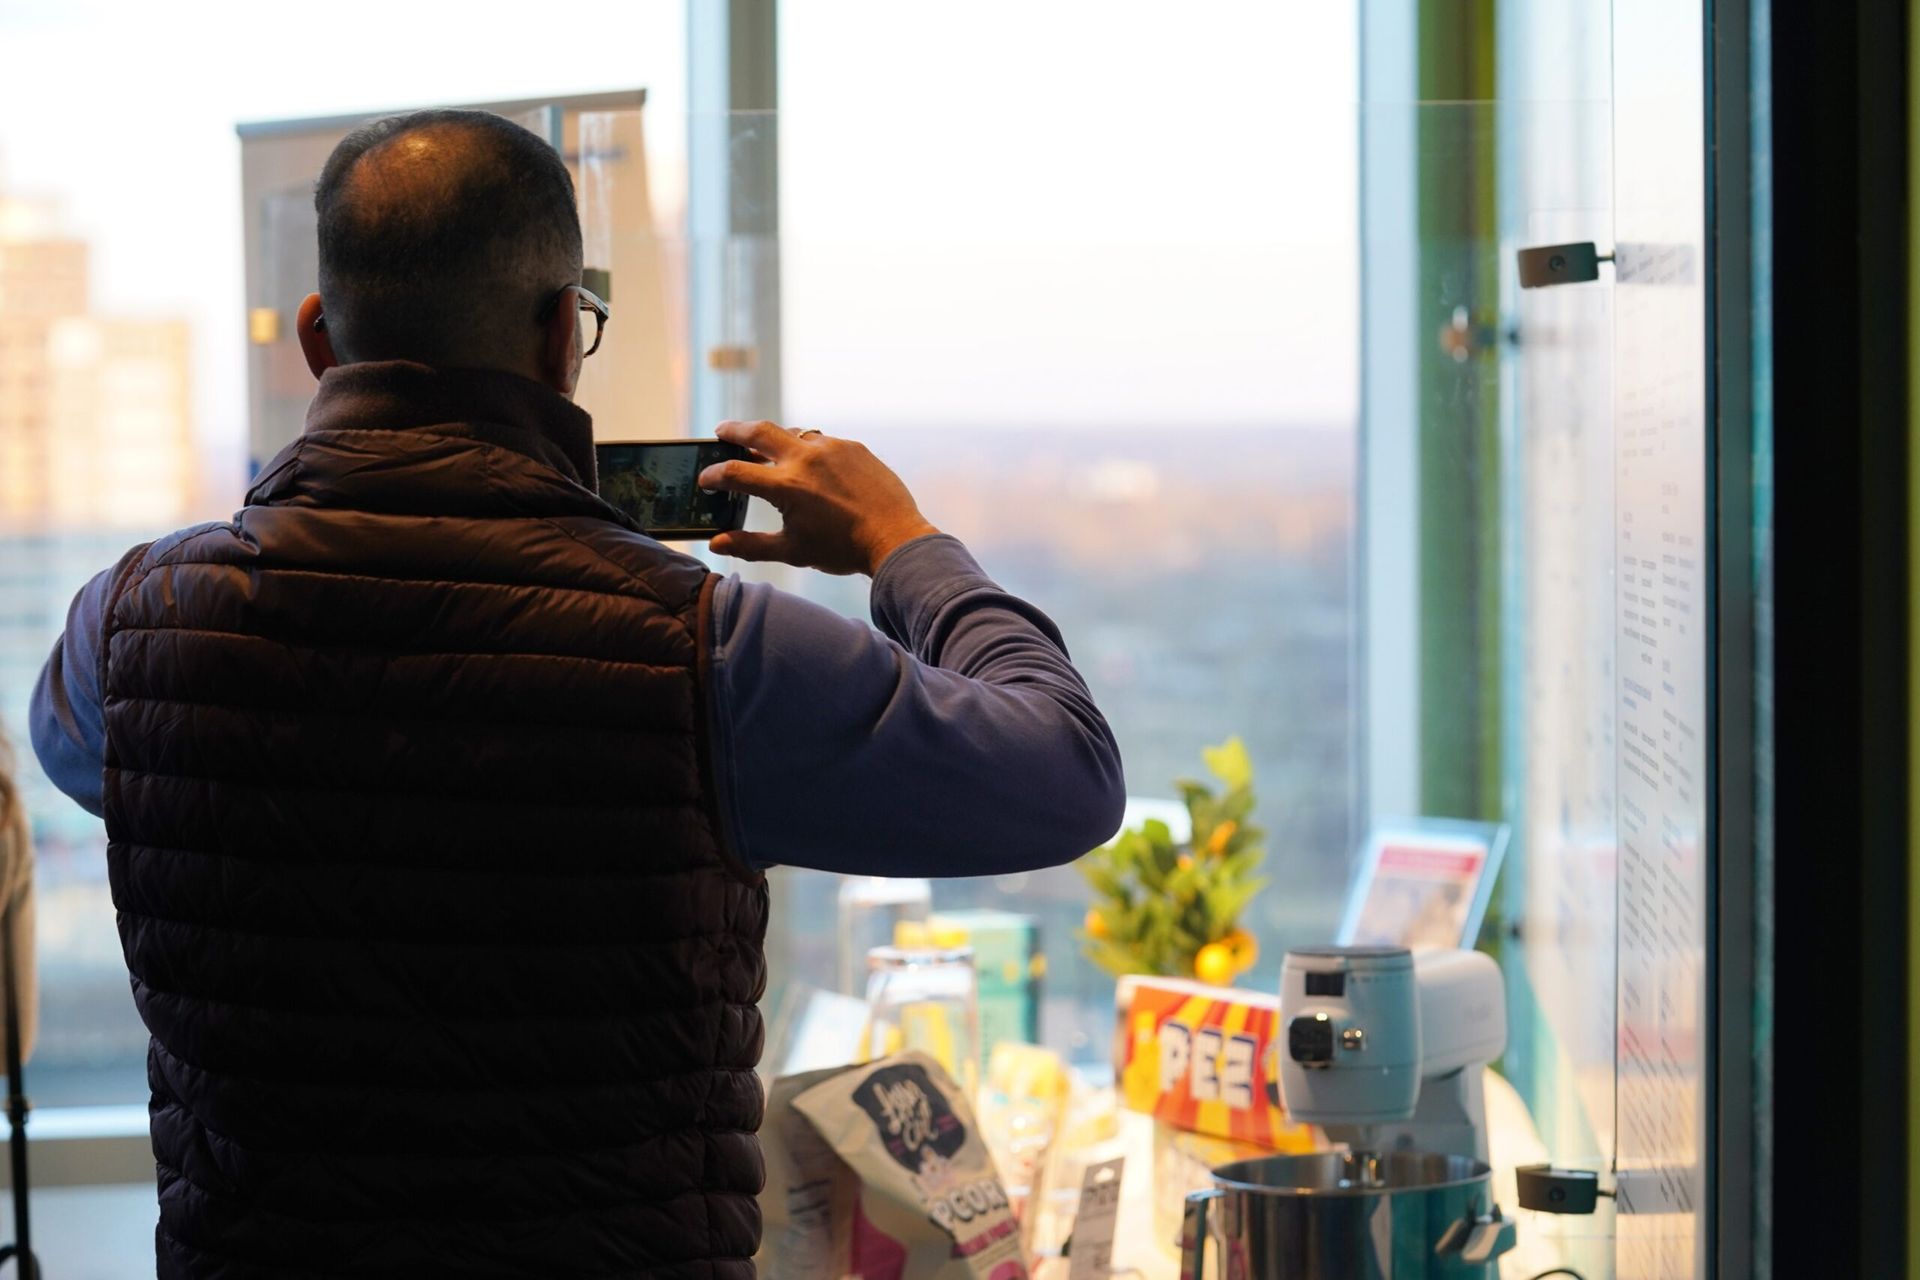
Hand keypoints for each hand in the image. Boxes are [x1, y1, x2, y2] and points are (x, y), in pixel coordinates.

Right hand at [698, 421, 939, 574]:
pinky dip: (808, 449)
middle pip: (758, 432)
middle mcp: (805, 458)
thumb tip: (716, 543)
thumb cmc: (842, 549)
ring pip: (793, 433)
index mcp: (785, 486)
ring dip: (775, 438)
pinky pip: (822, 441)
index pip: (735, 473)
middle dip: (734, 430)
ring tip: (765, 448)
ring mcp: (831, 448)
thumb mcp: (791, 551)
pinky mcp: (853, 447)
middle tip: (722, 431)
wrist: (895, 538)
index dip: (714, 475)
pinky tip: (808, 462)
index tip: (705, 479)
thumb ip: (750, 546)